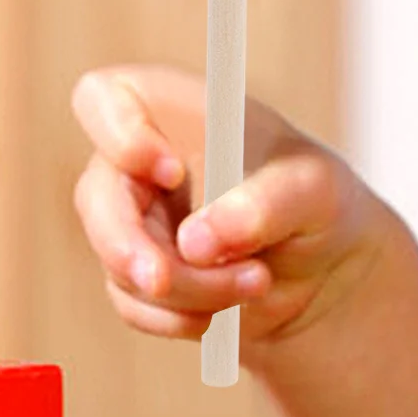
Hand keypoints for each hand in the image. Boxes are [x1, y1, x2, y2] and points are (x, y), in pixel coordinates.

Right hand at [71, 64, 383, 356]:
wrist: (322, 267)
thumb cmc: (314, 200)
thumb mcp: (314, 191)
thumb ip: (264, 204)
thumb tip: (194, 243)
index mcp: (171, 109)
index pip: (102, 99)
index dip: (119, 134)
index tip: (171, 171)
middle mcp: (137, 162)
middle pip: (95, 198)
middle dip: (132, 247)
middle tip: (165, 280)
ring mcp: (129, 221)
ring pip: (122, 262)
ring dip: (188, 288)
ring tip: (259, 282)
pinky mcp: (136, 275)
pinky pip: (134, 305)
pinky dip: (181, 317)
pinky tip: (229, 310)